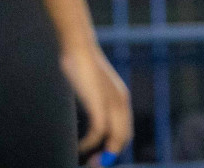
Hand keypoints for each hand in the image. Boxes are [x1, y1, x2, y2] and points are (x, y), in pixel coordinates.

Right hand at [62, 42, 132, 164]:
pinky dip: (89, 143)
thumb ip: (95, 102)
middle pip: (123, 138)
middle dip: (110, 154)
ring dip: (102, 152)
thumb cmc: (81, 66)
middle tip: (93, 164)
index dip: (114, 146)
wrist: (78, 48)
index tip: (99, 157)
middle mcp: (121, 102)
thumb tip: (91, 121)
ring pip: (115, 137)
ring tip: (88, 160)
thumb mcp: (92, 87)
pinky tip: (80, 147)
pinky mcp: (99, 103)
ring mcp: (112, 103)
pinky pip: (99, 131)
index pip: (124, 131)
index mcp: (121, 98)